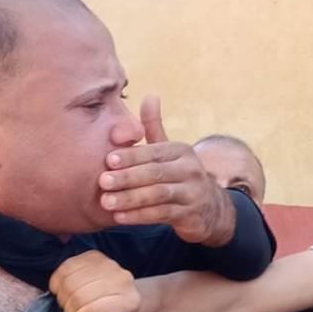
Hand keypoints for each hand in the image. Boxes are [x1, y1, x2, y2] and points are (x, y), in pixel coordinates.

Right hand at [49, 251, 140, 311]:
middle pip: (80, 296)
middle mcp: (123, 279)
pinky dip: (59, 282)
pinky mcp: (94, 255)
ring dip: (62, 296)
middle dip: (69, 310)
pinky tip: (65, 290)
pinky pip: (65, 268)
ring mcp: (109, 264)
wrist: (120, 297)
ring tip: (68, 304)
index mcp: (130, 302)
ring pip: (70, 281)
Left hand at [99, 96, 235, 244]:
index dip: (131, 155)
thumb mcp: (169, 151)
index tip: (107, 160)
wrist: (210, 209)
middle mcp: (190, 170)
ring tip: (107, 202)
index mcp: (181, 151)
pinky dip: (140, 216)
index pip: (153, 152)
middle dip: (127, 177)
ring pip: (158, 195)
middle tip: (102, 181)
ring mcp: (193, 193)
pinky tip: (120, 217)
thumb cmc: (179, 175)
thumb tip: (150, 94)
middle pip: (155, 173)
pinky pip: (163, 215)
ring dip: (131, 199)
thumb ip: (154, 126)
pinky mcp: (191, 215)